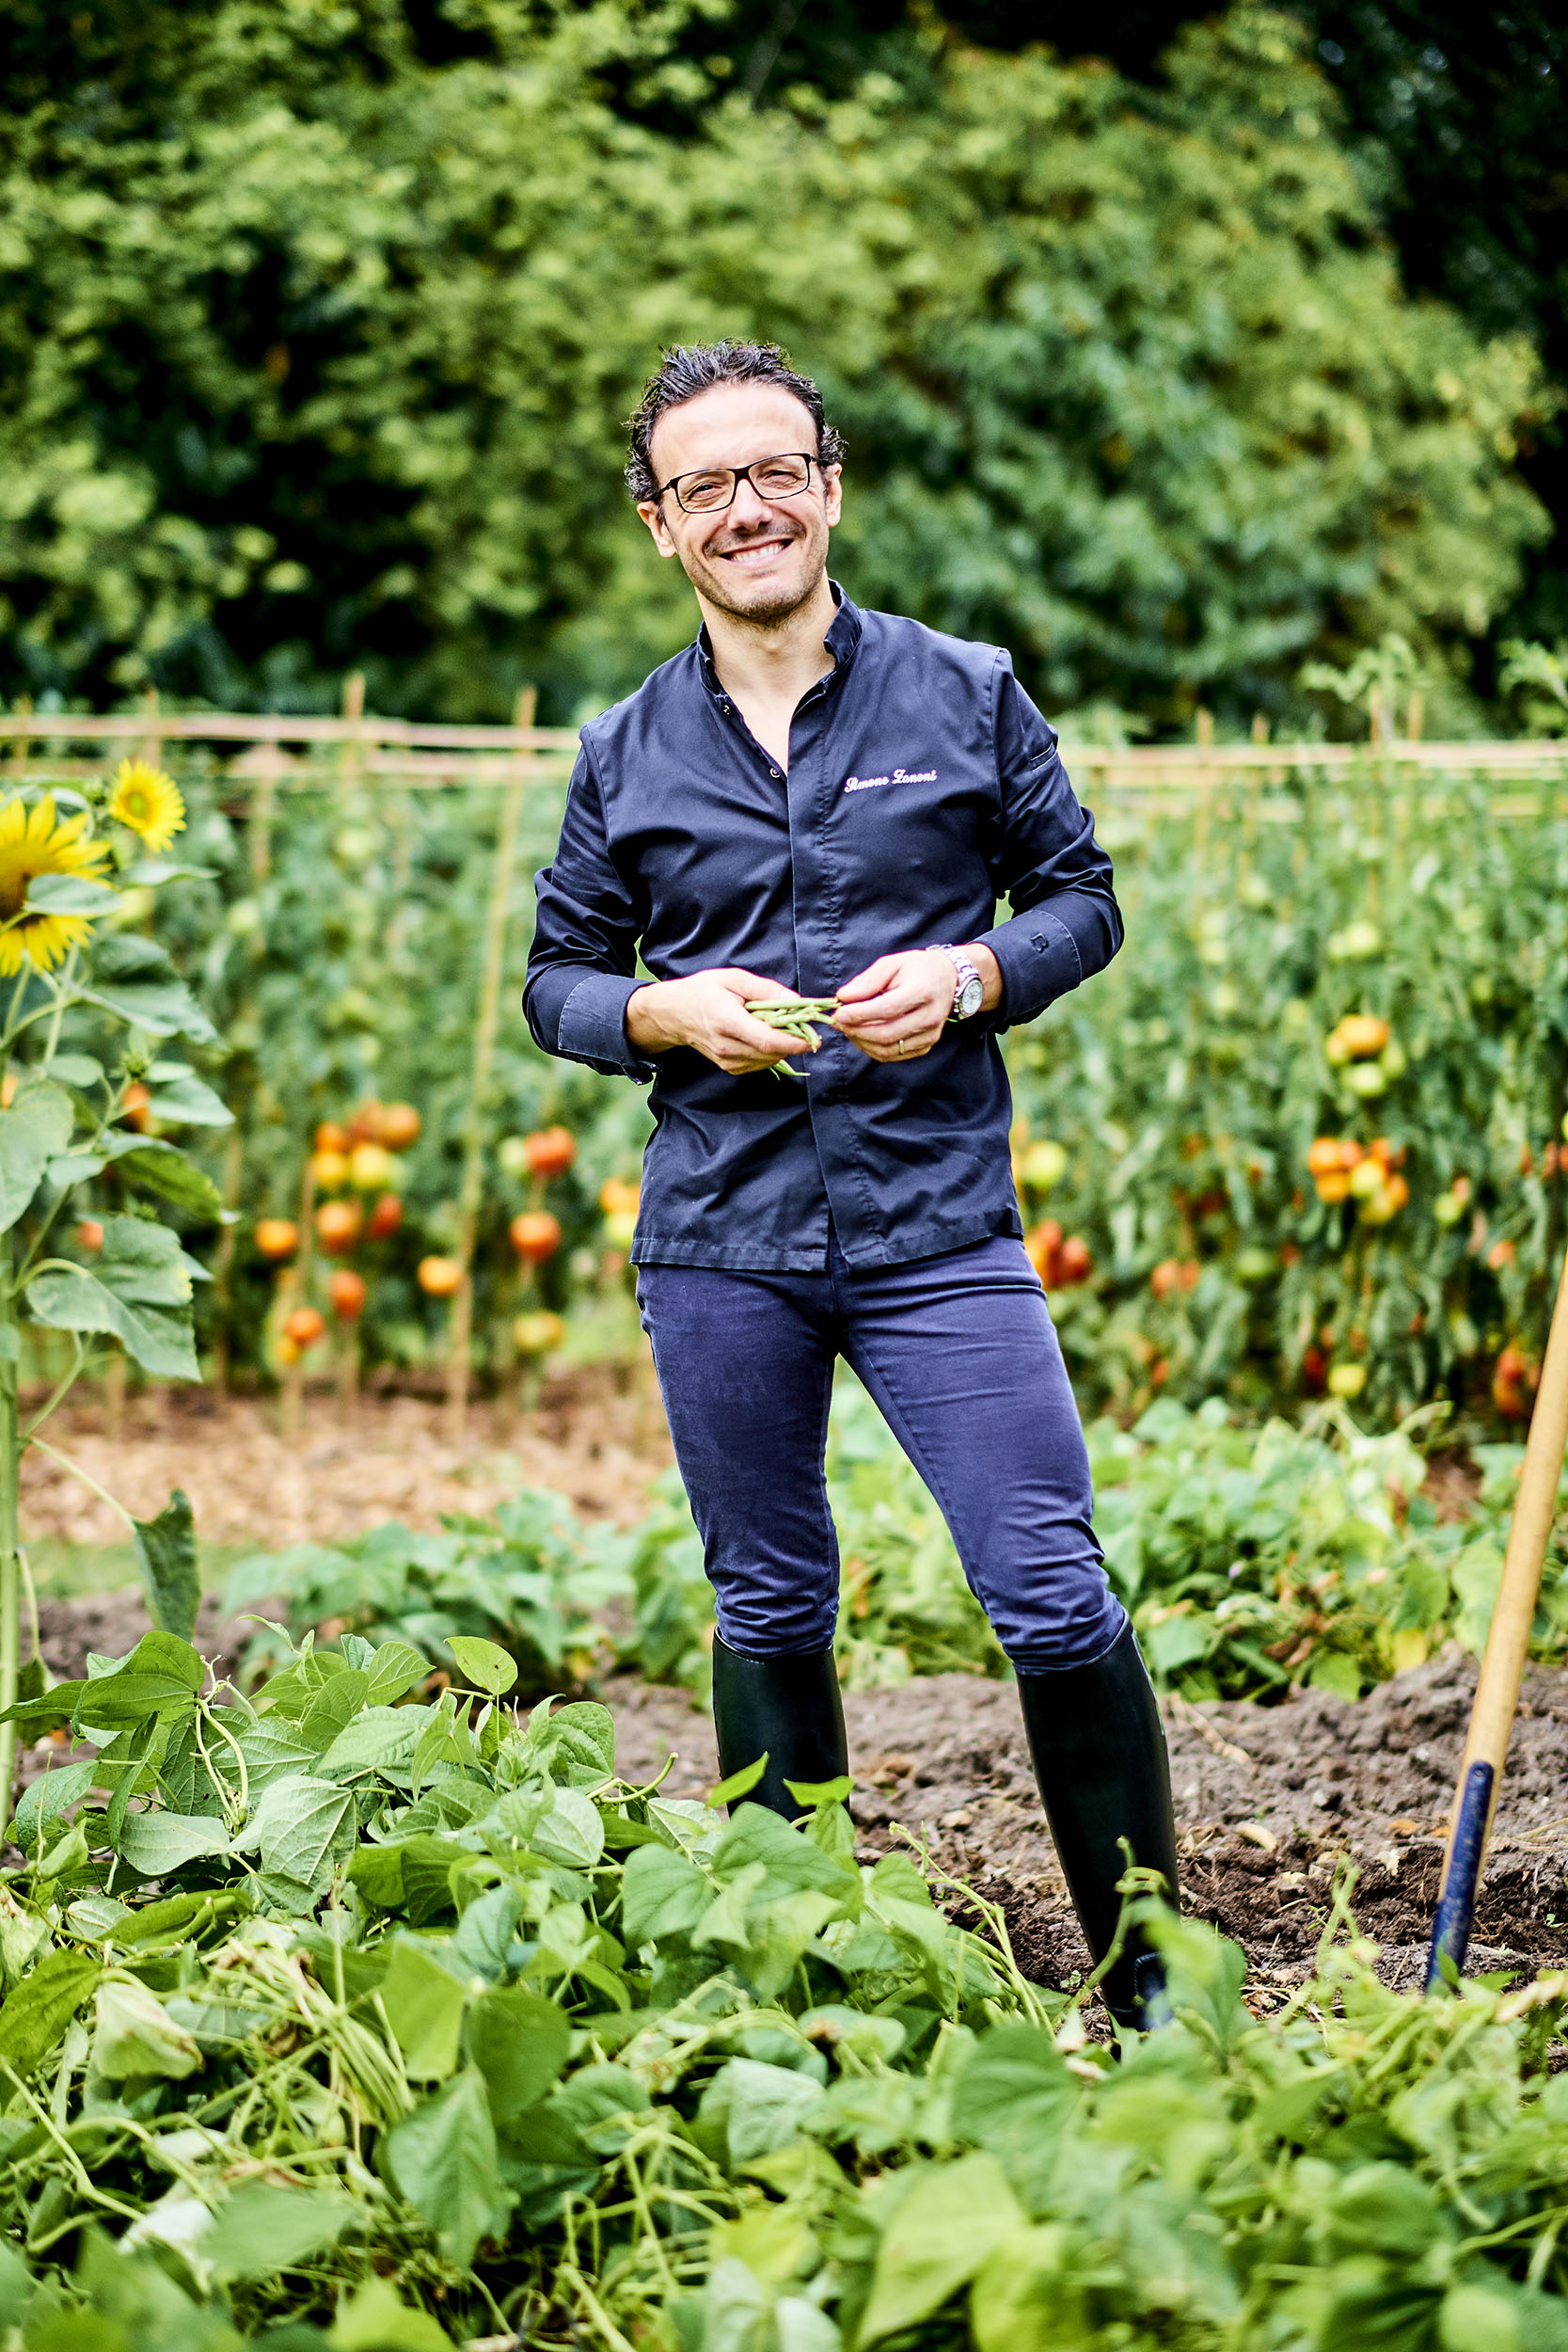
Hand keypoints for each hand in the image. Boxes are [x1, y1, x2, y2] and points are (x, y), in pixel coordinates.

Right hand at [626, 967, 817, 1074]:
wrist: (673, 1014)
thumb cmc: (703, 991)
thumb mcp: (733, 979)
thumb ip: (766, 990)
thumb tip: (796, 1000)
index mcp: (727, 1022)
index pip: (768, 1041)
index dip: (795, 1041)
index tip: (814, 1035)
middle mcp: (727, 1047)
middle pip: (772, 1053)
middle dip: (794, 1042)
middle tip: (805, 1026)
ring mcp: (727, 1061)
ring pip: (769, 1061)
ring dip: (783, 1048)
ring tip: (785, 1028)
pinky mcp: (729, 1068)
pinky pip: (760, 1064)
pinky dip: (771, 1052)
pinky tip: (768, 1036)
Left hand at [832, 948, 956, 1062]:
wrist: (948, 978)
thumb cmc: (915, 968)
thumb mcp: (891, 964)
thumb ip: (867, 981)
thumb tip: (842, 997)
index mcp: (922, 990)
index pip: (887, 1009)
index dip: (860, 1014)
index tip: (839, 1013)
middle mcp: (930, 1015)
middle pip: (886, 1034)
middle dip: (856, 1031)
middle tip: (838, 1023)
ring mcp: (930, 1034)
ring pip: (888, 1049)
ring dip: (862, 1042)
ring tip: (848, 1028)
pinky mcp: (927, 1045)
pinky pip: (894, 1055)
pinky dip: (873, 1049)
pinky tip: (863, 1036)